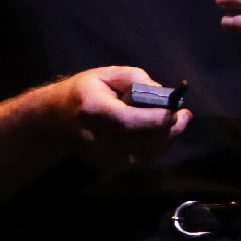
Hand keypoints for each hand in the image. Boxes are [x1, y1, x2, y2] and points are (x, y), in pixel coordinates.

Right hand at [50, 68, 190, 170]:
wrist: (55, 120)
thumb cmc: (83, 92)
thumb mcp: (105, 74)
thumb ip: (134, 79)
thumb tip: (161, 93)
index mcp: (92, 109)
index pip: (127, 120)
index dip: (155, 119)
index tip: (177, 111)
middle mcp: (94, 138)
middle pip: (139, 142)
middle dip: (169, 131)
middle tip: (185, 117)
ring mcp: (99, 156)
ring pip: (143, 156)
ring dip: (166, 142)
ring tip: (178, 125)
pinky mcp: (106, 166)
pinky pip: (138, 162)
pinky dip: (155, 150)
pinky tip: (162, 136)